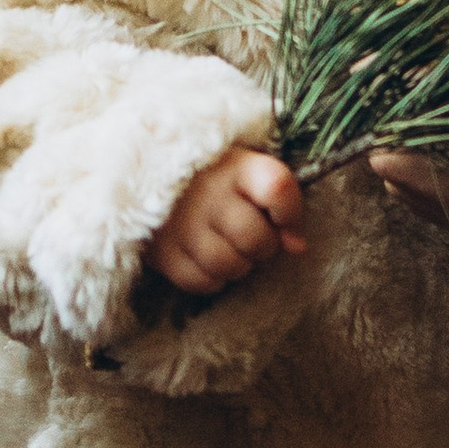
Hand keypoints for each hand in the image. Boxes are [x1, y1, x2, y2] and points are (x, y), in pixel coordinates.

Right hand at [152, 147, 307, 295]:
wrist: (151, 175)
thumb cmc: (215, 179)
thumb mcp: (248, 172)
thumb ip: (280, 201)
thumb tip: (297, 247)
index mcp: (236, 165)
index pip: (276, 187)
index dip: (290, 214)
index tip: (287, 227)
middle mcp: (208, 192)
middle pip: (254, 238)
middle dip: (263, 247)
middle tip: (254, 240)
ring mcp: (181, 222)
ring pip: (227, 265)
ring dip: (238, 266)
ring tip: (231, 251)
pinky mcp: (161, 251)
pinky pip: (199, 281)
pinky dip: (212, 280)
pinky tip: (209, 263)